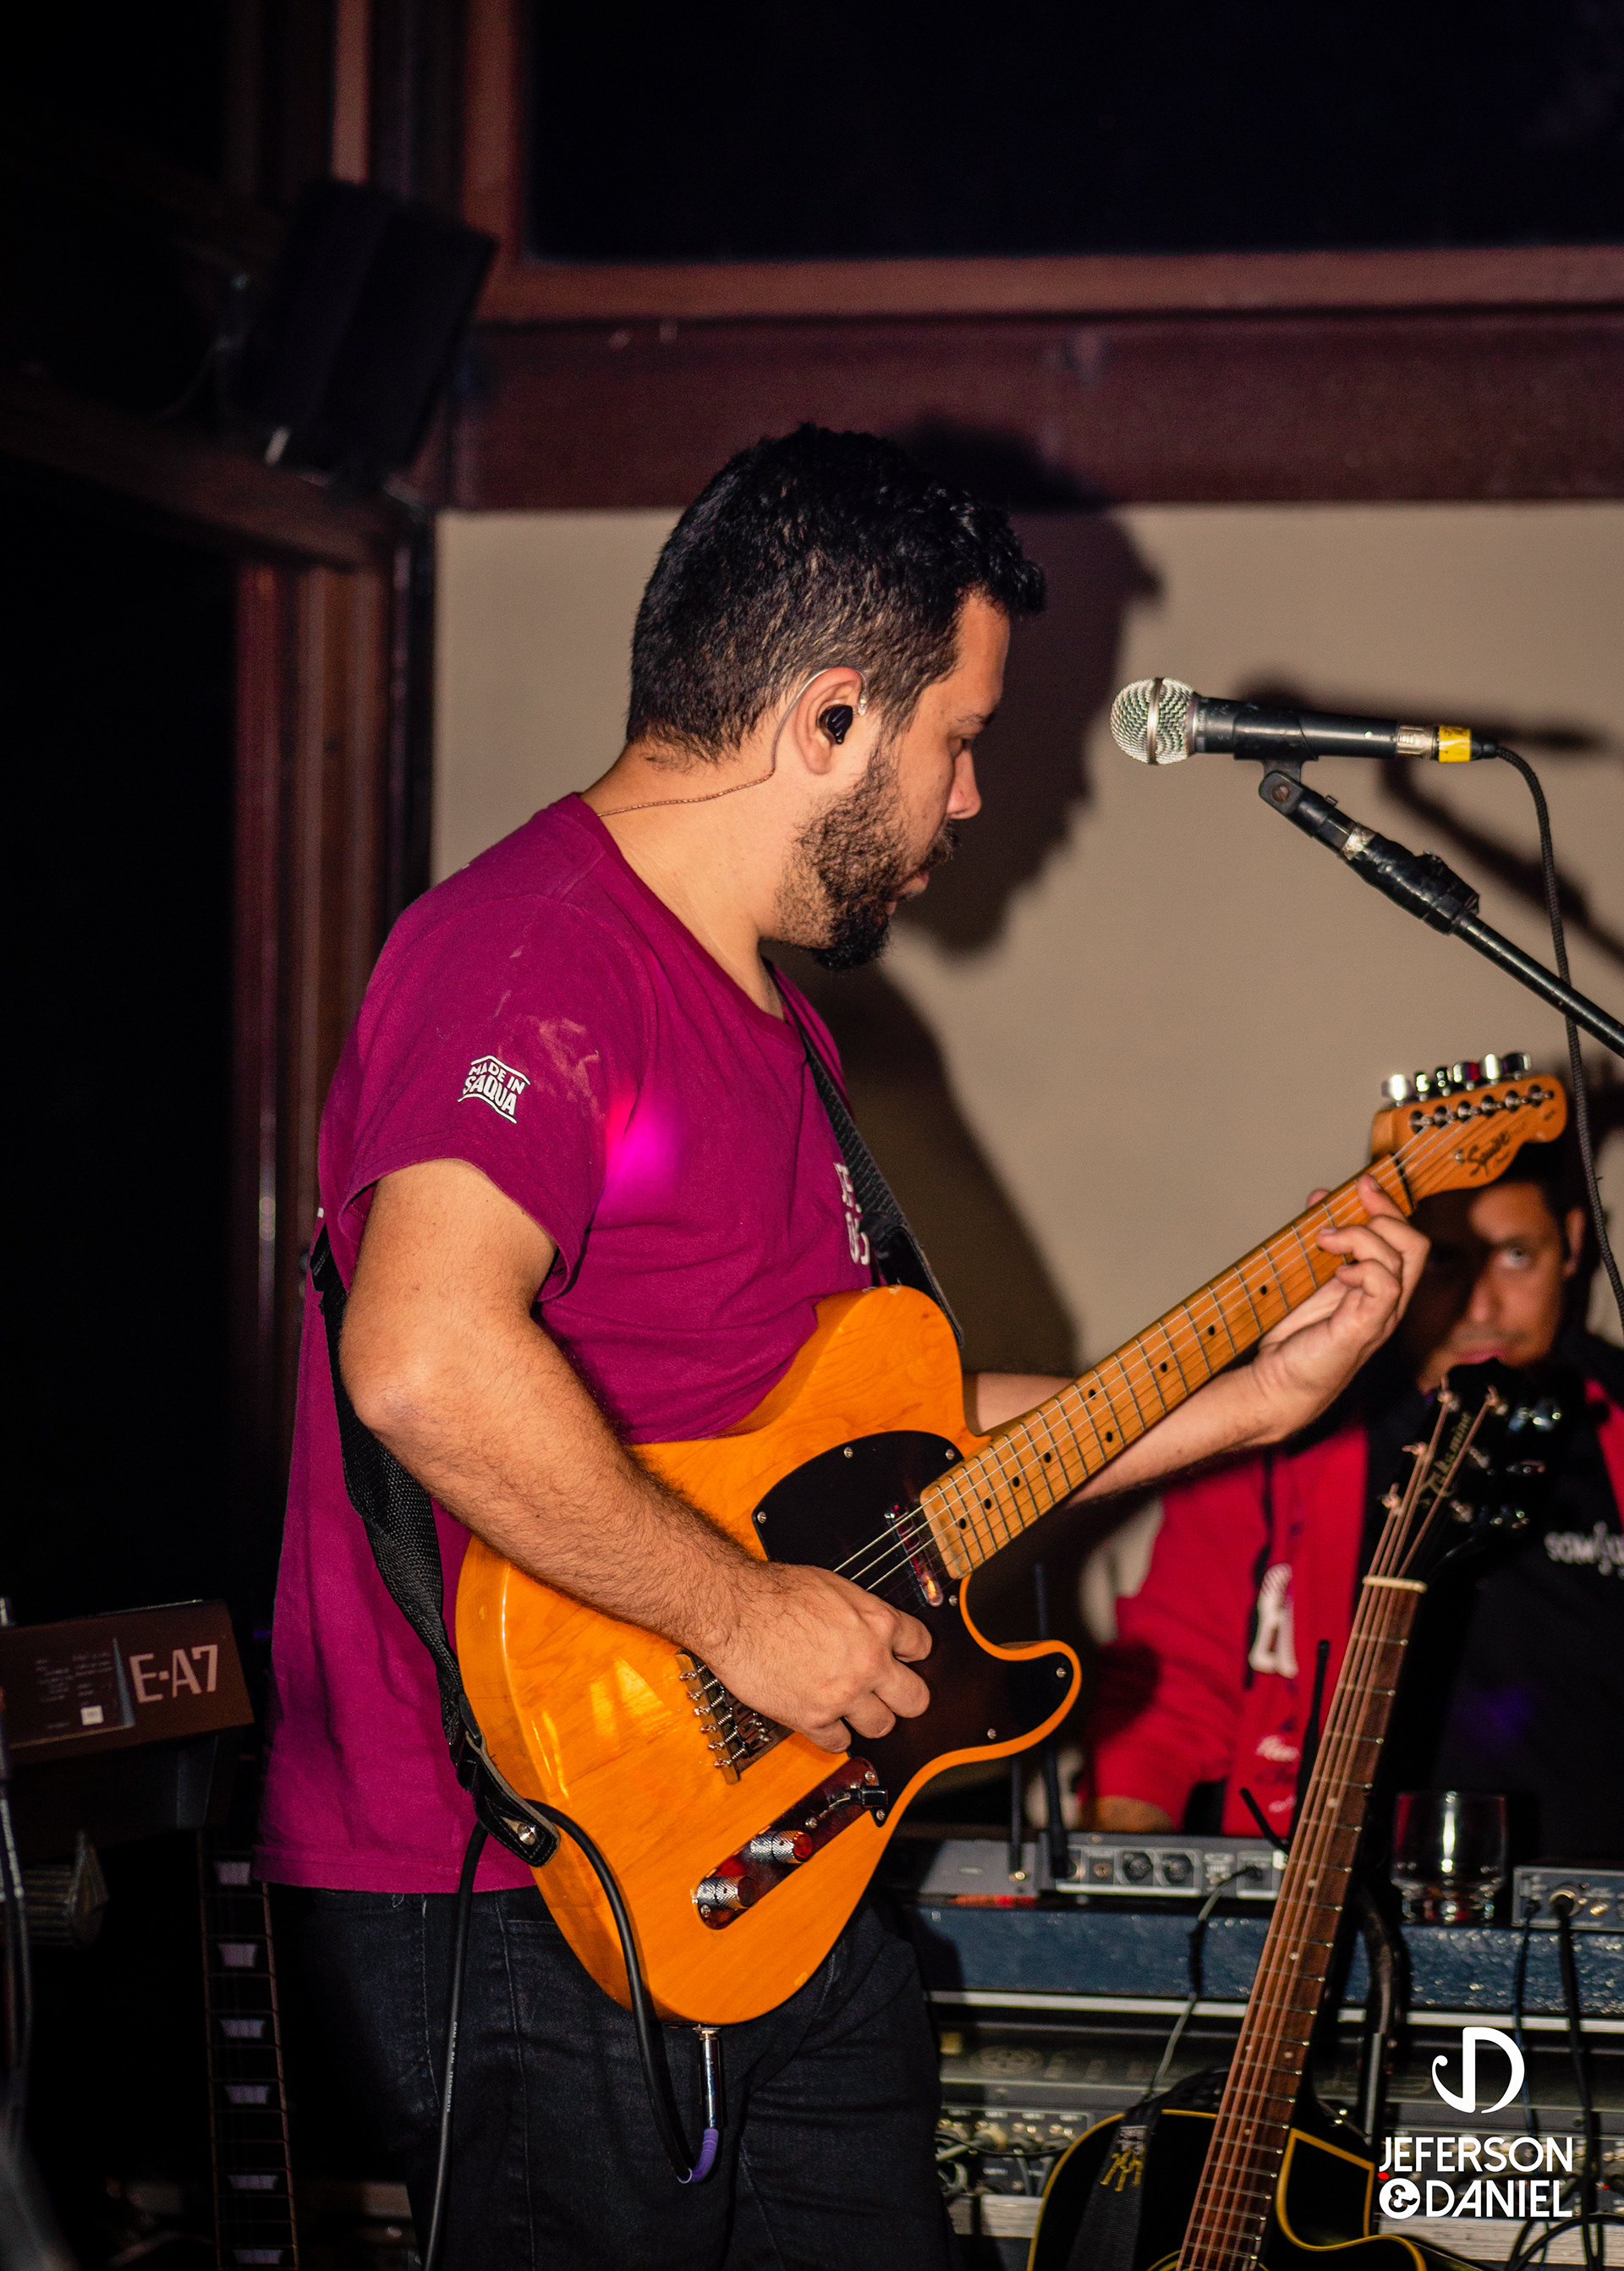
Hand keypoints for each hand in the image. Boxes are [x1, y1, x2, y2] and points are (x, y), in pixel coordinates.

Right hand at [701, 1562, 932, 1751]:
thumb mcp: (834, 1586)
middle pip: (915, 1698)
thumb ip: (862, 1612)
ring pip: (882, 1726)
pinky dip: (832, 1733)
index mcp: (877, 1623)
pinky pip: (839, 1742)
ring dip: (869, 1717)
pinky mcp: (813, 1719)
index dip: (910, 1653)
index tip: (901, 1658)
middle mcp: (868, 1662)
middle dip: (905, 1696)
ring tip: (853, 1706)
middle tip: (891, 1693)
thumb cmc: (774, 1592)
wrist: (734, 1610)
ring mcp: (843, 1694)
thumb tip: (873, 1626)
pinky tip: (824, 1718)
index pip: (920, 1646)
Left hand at [1247, 1171, 1427, 1438]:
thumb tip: (1321, 1197)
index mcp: (1379, 1286)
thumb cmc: (1295, 1337)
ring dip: (1362, 1236)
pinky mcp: (1365, 1328)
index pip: (1405, 1238)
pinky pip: (1385, 1285)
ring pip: (1403, 1257)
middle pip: (1415, 1243)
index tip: (1363, 1182)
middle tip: (1350, 1203)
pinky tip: (1338, 1272)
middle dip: (1385, 1212)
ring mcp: (1380, 1315)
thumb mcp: (1307, 1276)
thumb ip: (1320, 1240)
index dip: (1388, 1205)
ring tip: (1325, 1240)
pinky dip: (1364, 1268)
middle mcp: (1389, 1300)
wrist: (1278, 1384)